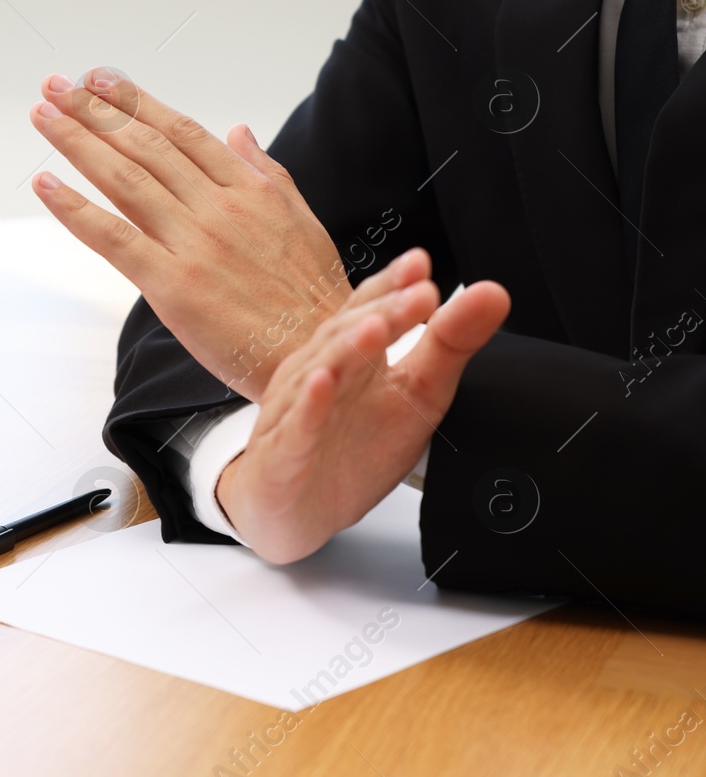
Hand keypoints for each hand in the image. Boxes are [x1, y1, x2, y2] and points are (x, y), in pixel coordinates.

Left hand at [28, 68, 348, 398]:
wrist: (323, 355)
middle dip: (94, 110)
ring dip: (77, 142)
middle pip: (145, 146)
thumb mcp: (301, 221)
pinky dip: (75, 208)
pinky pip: (114, 238)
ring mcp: (195, 244)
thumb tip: (238, 130)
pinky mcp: (173, 285)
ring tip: (44, 114)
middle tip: (56, 86)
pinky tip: (46, 184)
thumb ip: (264, 171)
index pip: (181, 132)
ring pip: (125, 180)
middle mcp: (220, 207)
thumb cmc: (312, 297)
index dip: (135, 102)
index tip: (100, 80)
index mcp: (251, 189)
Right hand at [215, 259, 509, 562]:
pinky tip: (321, 385)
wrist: (296, 512)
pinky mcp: (280, 456)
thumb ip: (451, 344)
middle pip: (345, 334)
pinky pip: (293, 428)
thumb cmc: (351, 450)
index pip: (367, 310)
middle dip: (383, 312)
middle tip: (420, 294)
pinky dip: (307, 407)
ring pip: (317, 373)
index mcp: (348, 357)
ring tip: (378, 328)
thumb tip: (494, 293)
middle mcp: (315, 374)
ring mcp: (293, 413)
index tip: (422, 263)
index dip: (391, 286)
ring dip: (347, 349)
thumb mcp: (417, 395)